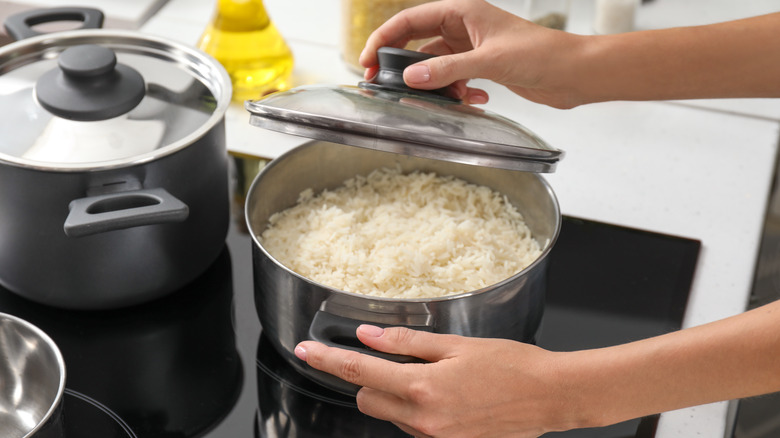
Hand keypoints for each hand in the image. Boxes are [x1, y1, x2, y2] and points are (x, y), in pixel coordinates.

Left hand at [294, 325, 583, 437]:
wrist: (550, 397)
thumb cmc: (511, 365)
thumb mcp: (455, 345)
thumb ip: (405, 342)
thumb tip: (367, 335)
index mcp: (422, 388)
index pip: (358, 373)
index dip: (326, 361)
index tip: (305, 351)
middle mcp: (423, 420)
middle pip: (368, 399)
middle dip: (368, 380)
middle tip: (390, 359)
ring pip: (391, 414)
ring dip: (394, 394)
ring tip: (432, 376)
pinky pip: (414, 427)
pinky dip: (416, 409)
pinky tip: (446, 395)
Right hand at [358, 0, 586, 107]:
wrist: (574, 74)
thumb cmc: (542, 54)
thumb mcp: (489, 61)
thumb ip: (448, 70)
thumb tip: (411, 77)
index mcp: (463, 12)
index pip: (410, 20)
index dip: (384, 38)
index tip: (367, 60)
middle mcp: (464, 27)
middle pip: (418, 42)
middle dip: (402, 65)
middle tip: (381, 84)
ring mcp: (472, 48)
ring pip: (436, 65)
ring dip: (436, 84)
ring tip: (442, 98)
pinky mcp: (483, 68)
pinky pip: (455, 79)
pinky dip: (458, 92)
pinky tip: (474, 100)